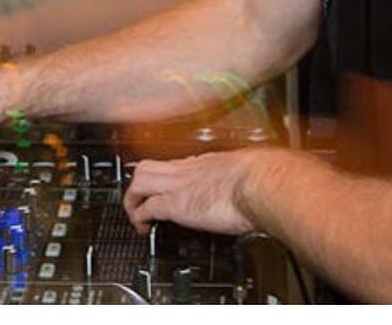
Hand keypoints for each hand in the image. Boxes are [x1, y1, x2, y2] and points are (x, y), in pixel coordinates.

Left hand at [123, 149, 262, 236]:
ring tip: (136, 217)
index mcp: (204, 162)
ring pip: (139, 181)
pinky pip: (147, 207)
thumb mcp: (244, 171)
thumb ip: (237, 177)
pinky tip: (143, 228)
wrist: (258, 182)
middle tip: (140, 201)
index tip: (164, 186)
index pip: (173, 164)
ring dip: (133, 199)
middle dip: (137, 184)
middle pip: (147, 167)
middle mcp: (187, 170)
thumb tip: (246, 186)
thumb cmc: (259, 178)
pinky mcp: (176, 204)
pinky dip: (139, 217)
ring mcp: (178, 185)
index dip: (164, 175)